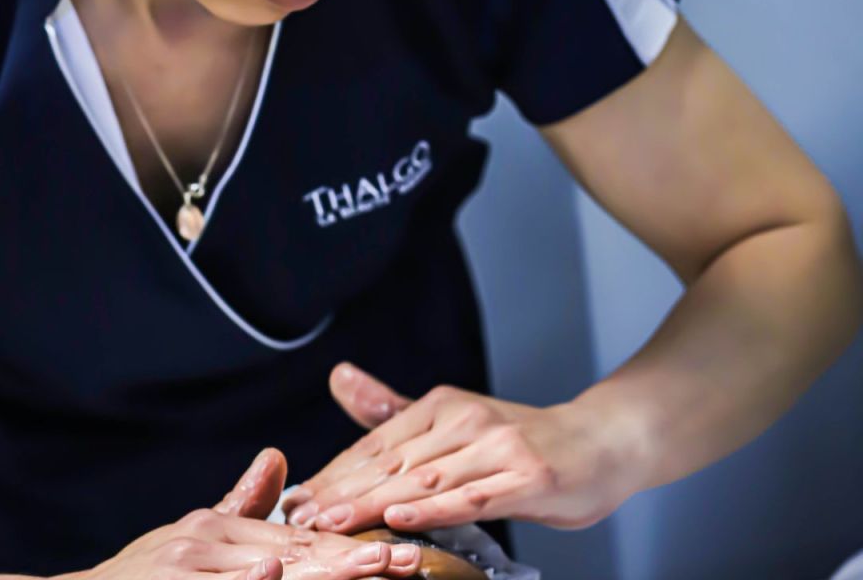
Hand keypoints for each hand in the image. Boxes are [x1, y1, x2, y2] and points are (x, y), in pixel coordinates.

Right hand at [57, 448, 423, 579]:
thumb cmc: (141, 575)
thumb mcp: (189, 535)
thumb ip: (239, 503)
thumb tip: (276, 455)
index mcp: (219, 526)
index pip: (299, 534)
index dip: (350, 542)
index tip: (400, 548)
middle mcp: (206, 540)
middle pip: (295, 551)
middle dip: (354, 559)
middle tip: (405, 560)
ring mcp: (186, 566)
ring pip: (269, 571)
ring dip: (322, 574)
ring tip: (370, 569)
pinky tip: (274, 573)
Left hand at [281, 364, 643, 531]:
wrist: (601, 442)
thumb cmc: (522, 440)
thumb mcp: (453, 418)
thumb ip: (394, 407)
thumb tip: (339, 377)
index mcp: (441, 405)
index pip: (376, 444)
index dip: (335, 473)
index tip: (297, 500)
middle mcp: (465, 420)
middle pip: (392, 462)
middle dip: (343, 491)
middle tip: (301, 517)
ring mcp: (497, 447)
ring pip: (425, 480)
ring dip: (374, 504)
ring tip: (333, 522)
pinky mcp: (527, 476)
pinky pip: (473, 497)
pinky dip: (434, 509)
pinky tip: (400, 518)